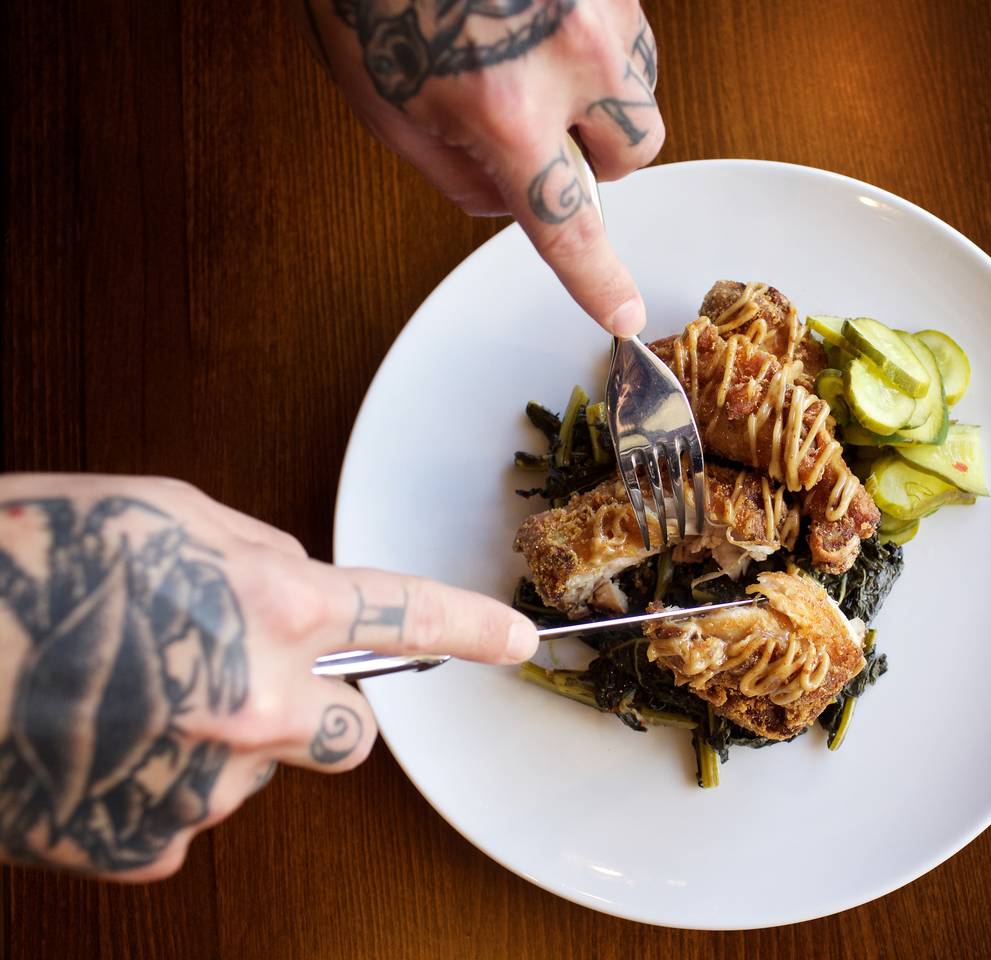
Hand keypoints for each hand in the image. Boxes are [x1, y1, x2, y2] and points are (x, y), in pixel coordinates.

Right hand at [0, 473, 537, 879]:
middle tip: (236, 679)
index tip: (520, 640)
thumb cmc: (26, 559)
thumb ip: (253, 551)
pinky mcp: (140, 844)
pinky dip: (154, 787)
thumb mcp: (159, 514)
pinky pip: (182, 818)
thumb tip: (295, 579)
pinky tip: (96, 745)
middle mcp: (256, 703)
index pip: (404, 612)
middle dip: (315, 709)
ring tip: (123, 698)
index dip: (471, 625)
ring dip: (216, 743)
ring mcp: (201, 786)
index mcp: (268, 603)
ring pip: (255, 773)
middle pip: (347, 729)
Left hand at [301, 0, 662, 336]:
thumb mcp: (381, 102)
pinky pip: (630, 28)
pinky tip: (540, 20)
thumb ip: (452, 173)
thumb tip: (506, 202)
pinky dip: (595, 43)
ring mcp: (601, 1)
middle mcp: (572, 55)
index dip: (598, 280)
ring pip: (642, 85)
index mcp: (505, 107)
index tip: (624, 315)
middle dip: (598, 157)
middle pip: (637, 153)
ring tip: (534, 61)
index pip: (571, 225)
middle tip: (546, 133)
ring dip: (603, 96)